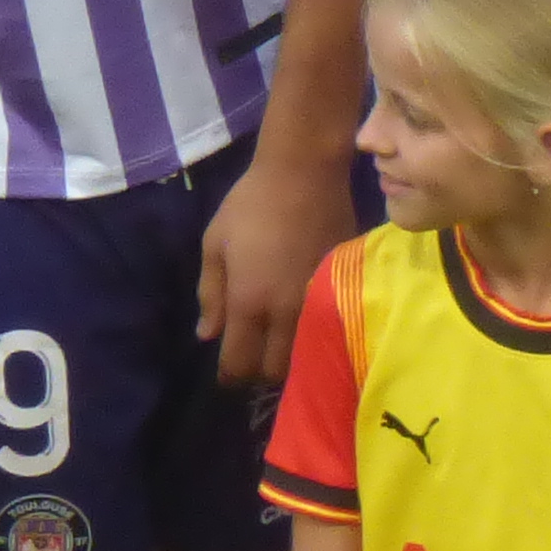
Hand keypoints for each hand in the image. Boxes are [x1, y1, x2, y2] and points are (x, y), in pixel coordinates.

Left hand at [197, 138, 354, 387]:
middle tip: (252, 357)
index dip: (229, 376)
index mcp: (250, 302)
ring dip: (289, 360)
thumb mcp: (215, 244)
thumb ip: (211, 294)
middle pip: (274, 371)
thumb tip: (208, 336)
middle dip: (259, 373)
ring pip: (305, 357)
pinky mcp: (342, 290)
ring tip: (277, 345)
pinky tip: (304, 327)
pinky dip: (313, 339)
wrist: (306, 173)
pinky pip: (327, 331)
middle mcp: (286, 312)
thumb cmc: (251, 204)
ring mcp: (319, 303)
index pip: (240, 363)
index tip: (226, 375)